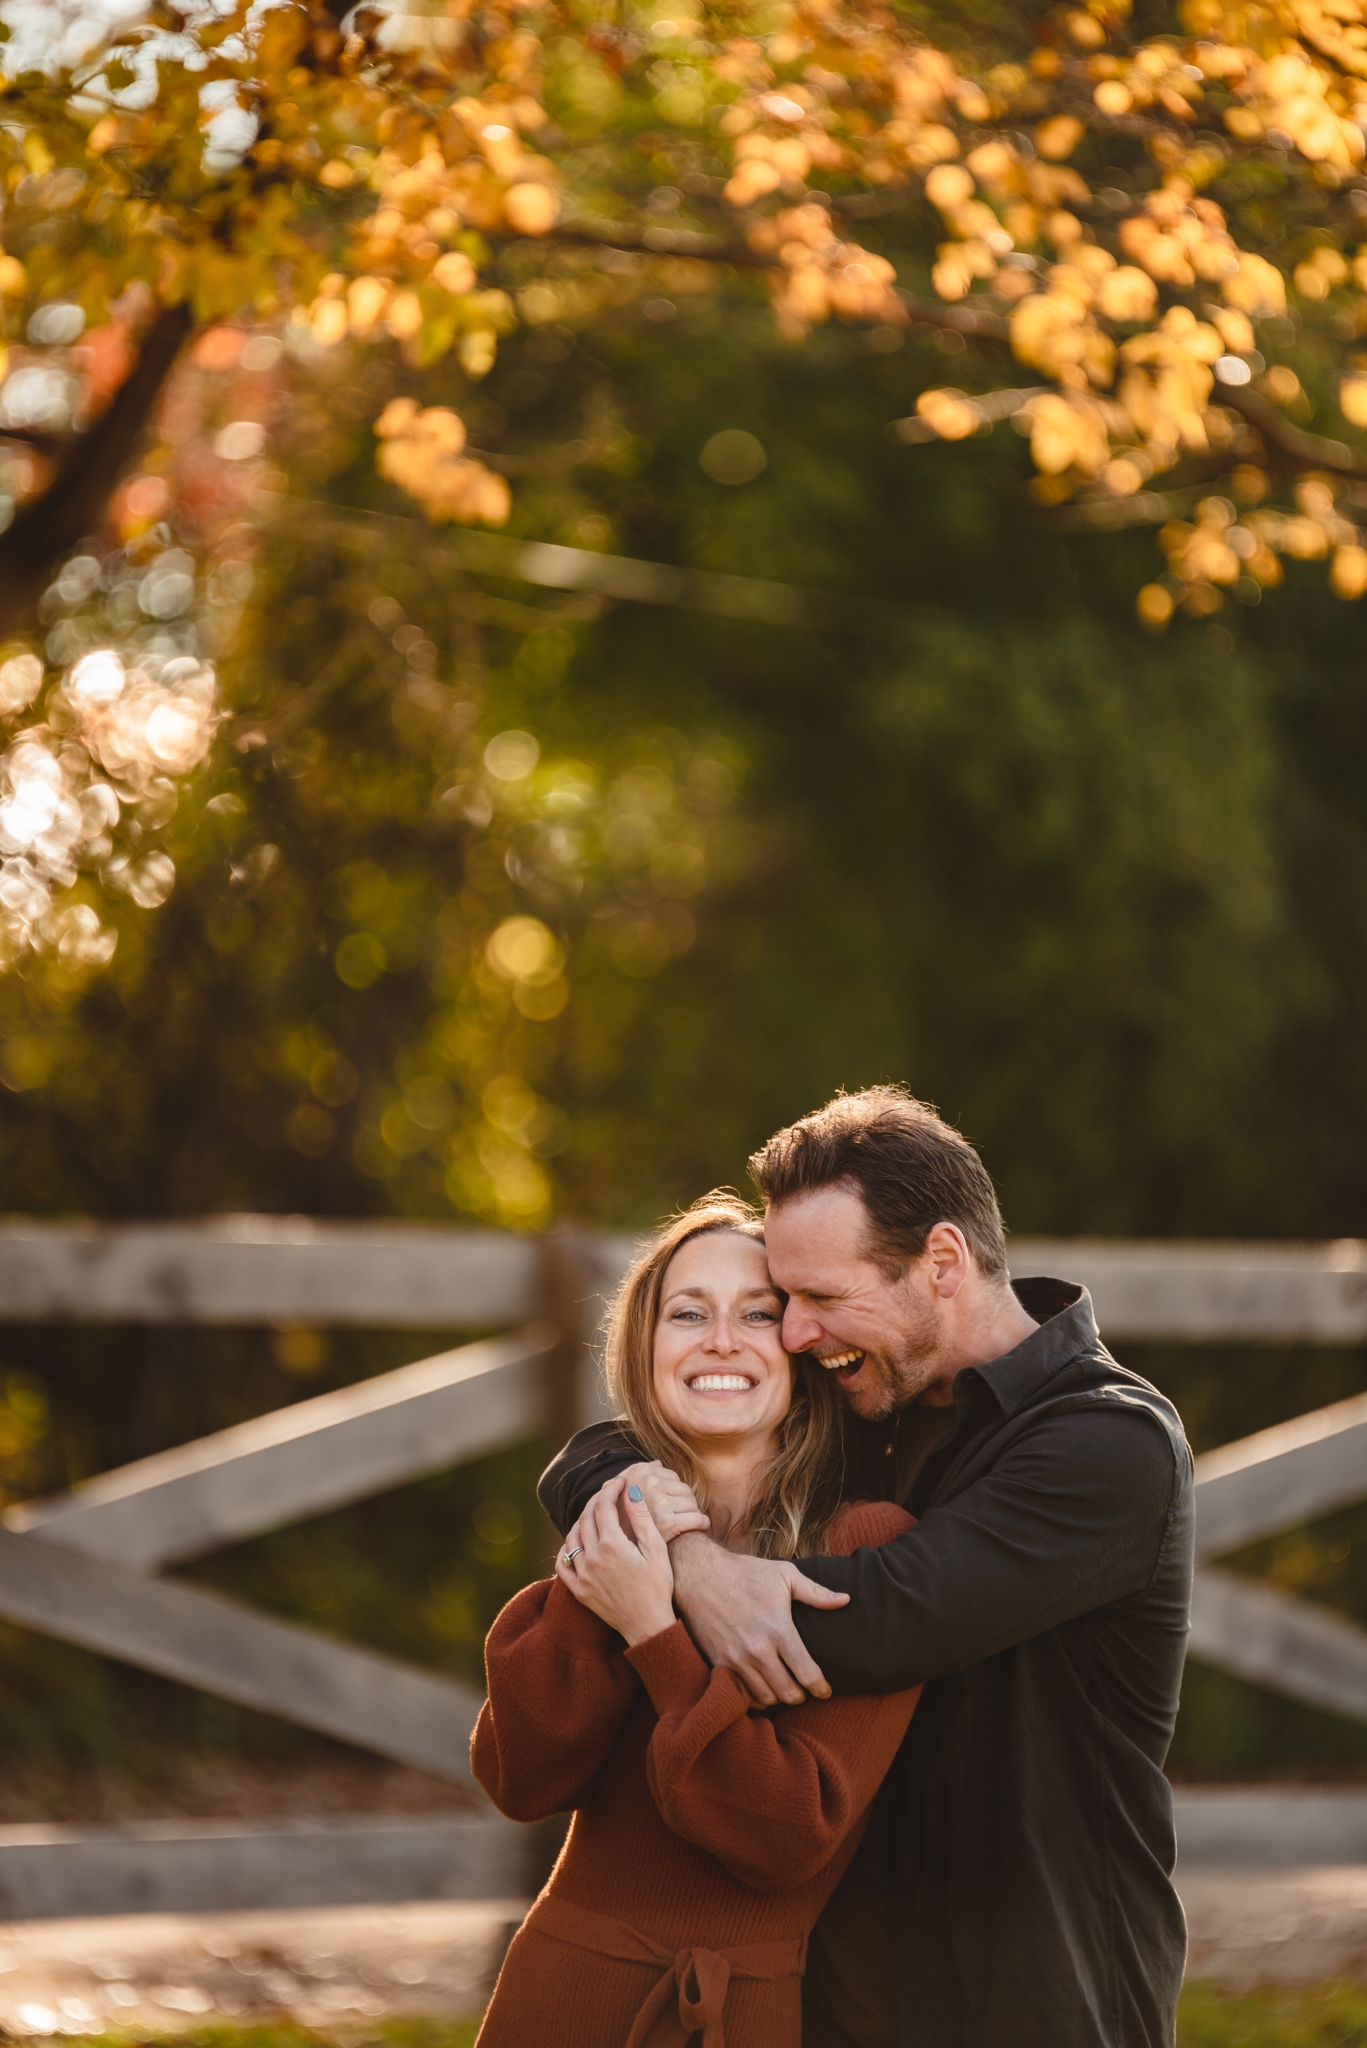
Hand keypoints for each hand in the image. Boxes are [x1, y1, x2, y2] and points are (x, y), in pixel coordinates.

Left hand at [556, 1475, 676, 1644]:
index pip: (603, 1506)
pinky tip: (576, 1543)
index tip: (619, 1482)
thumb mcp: (657, 1550)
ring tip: (594, 1515)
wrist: (648, 1625)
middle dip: (596, 1500)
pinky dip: (566, 1549)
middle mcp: (592, 1558)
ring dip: (581, 1521)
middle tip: (608, 1493)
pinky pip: (562, 1564)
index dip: (611, 1489)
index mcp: (612, 1545)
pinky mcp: (579, 1591)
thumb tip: (631, 1493)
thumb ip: (642, 1519)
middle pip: (586, 1518)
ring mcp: (583, 1575)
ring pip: (572, 1538)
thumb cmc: (658, 1587)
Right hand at [616, 1460, 710, 1542]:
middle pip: (683, 1489)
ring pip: (691, 1503)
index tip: (673, 1504)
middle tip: (682, 1516)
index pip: (671, 1476)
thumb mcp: (620, 1494)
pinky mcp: (667, 1522)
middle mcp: (648, 1483)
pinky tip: (700, 1527)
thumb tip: (658, 1463)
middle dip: (685, 1503)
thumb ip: (637, 1476)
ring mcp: (657, 1502)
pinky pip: (696, 1519)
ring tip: (687, 1523)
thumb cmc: (623, 1521)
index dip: (674, 1492)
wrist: (622, 1553)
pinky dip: (702, 1523)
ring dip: (693, 1513)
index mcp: (639, 1472)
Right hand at [668, 1532, 849, 1706]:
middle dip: (801, 1696)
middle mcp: (758, 1649)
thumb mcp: (784, 1575)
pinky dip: (753, 1698)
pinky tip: (760, 1688)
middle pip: (788, 1693)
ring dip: (778, 1698)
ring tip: (783, 1689)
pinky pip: (740, 1695)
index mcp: (779, 1629)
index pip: (807, 1673)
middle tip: (804, 1691)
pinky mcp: (718, 1663)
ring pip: (765, 1699)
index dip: (821, 1688)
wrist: (699, 1574)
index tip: (825, 1691)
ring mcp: (736, 1659)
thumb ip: (816, 1592)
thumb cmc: (745, 1573)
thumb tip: (846, 1600)